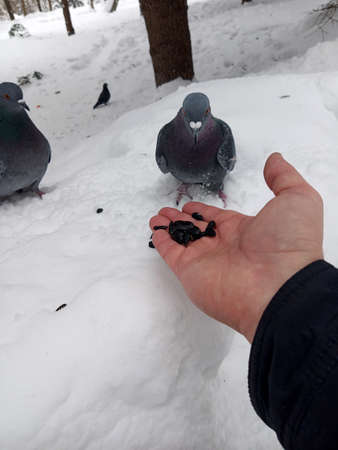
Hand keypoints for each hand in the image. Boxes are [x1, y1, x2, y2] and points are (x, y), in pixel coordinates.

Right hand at [150, 153, 323, 341]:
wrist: (279, 286)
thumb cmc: (290, 243)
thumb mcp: (297, 199)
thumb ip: (283, 177)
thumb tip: (274, 160)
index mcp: (244, 230)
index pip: (217, 218)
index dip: (203, 210)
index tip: (191, 204)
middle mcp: (223, 245)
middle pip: (197, 229)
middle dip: (182, 219)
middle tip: (168, 210)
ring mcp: (206, 259)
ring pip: (182, 239)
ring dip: (169, 227)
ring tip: (157, 217)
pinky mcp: (190, 270)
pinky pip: (171, 252)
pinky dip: (161, 241)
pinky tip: (156, 230)